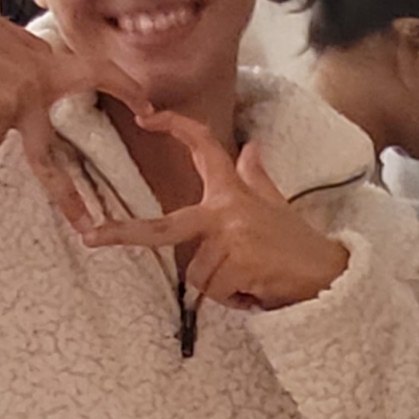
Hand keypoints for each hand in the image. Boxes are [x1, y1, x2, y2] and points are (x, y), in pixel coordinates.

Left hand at [75, 106, 351, 308]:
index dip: (176, 128)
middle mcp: (227, 208)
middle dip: (125, 233)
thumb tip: (252, 147)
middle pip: (164, 227)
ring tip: (250, 280)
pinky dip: (233, 300)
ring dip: (220, 288)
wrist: (327, 272)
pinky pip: (215, 293)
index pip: (202, 148)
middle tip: (91, 237)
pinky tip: (256, 290)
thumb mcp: (274, 203)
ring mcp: (231, 236)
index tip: (146, 118)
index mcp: (232, 190)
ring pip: (197, 275)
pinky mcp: (238, 263)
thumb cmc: (296, 241)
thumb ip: (256, 177)